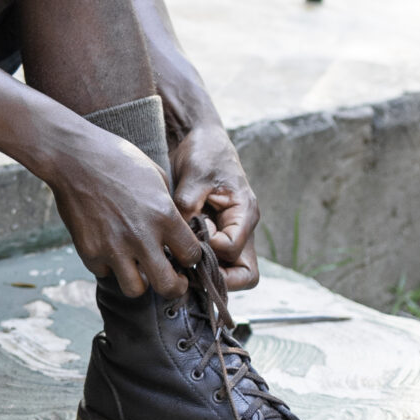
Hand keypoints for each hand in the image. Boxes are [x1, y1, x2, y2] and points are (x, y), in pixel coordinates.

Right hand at [46, 120, 202, 298]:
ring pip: (135, 289)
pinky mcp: (89, 251)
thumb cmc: (117, 159)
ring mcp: (113, 247)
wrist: (73, 156)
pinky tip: (109, 248)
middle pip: (168, 286)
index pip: (192, 256)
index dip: (191, 258)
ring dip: (140, 280)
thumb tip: (178, 229)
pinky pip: (105, 272)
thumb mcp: (155, 176)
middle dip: (175, 286)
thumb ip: (169, 207)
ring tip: (137, 266)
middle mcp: (141, 237)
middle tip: (171, 278)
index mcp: (164, 215)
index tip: (183, 255)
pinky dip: (109, 265)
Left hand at [171, 120, 258, 289]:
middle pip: (244, 274)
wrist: (198, 140)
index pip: (234, 250)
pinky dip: (196, 264)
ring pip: (229, 272)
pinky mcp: (213, 234)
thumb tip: (179, 234)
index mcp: (244, 213)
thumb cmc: (203, 153)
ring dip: (206, 275)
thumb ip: (188, 205)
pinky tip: (175, 256)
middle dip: (219, 279)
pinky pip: (212, 261)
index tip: (192, 236)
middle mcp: (240, 228)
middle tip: (188, 271)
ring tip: (179, 266)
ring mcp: (228, 233)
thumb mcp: (195, 175)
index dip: (211, 250)